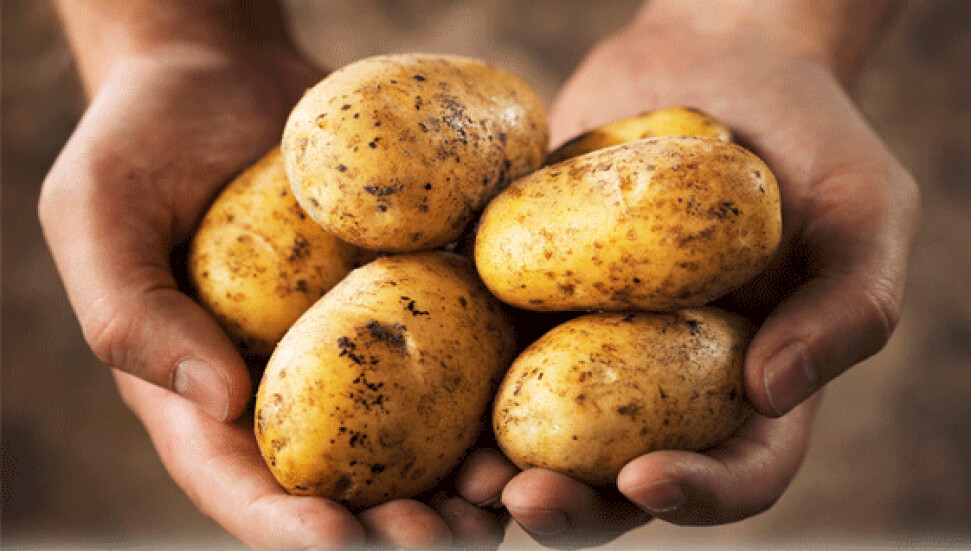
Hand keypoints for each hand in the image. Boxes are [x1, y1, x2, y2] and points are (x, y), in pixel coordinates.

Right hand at [39, 43, 508, 548]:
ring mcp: (358, 346)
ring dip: (460, 484)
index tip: (339, 539)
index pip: (242, 483)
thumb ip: (131, 312)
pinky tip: (533, 409)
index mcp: (205, 391)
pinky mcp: (411, 299)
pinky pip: (458, 355)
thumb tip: (216, 402)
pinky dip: (496, 392)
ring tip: (502, 496)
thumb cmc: (144, 138)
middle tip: (442, 538)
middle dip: (393, 527)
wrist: (225, 74)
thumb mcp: (97, 212)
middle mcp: (290, 385)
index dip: (287, 526)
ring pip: (414, 440)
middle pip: (343, 484)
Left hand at [502, 6, 918, 543]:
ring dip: (501, 466)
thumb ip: (848, 305)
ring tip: (465, 472)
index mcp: (751, 383)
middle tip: (524, 496)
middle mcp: (665, 381)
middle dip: (576, 504)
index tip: (646, 480)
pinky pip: (489, 344)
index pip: (738, 470)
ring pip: (544, 431)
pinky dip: (457, 376)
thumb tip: (773, 390)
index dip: (698, 495)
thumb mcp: (862, 209)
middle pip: (621, 477)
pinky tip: (422, 378)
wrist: (710, 61)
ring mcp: (589, 342)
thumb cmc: (804, 134)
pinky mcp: (530, 295)